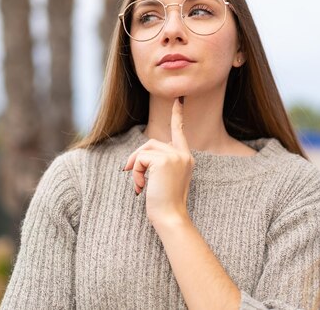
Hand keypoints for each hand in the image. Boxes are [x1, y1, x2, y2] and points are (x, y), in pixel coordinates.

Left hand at [123, 97, 194, 224]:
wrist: (171, 217)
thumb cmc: (166, 204)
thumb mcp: (166, 180)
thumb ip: (161, 163)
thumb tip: (141, 155)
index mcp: (186, 158)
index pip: (179, 132)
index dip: (177, 116)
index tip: (178, 100)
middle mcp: (183, 154)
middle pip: (152, 142)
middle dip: (138, 158)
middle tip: (133, 178)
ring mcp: (175, 156)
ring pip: (145, 149)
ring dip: (136, 167)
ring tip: (140, 185)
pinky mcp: (164, 160)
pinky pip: (140, 158)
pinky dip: (135, 173)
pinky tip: (141, 187)